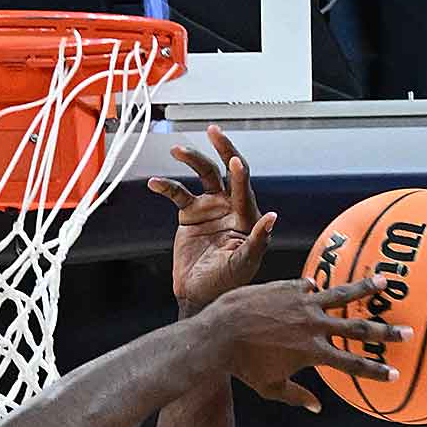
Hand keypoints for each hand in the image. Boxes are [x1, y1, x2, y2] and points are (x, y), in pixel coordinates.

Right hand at [150, 124, 274, 314]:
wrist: (199, 295)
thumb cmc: (227, 284)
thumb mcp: (244, 265)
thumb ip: (258, 241)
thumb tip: (272, 218)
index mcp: (246, 218)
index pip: (243, 189)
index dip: (239, 175)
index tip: (234, 162)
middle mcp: (230, 207)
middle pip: (226, 170)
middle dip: (222, 149)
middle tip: (214, 131)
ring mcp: (210, 207)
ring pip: (203, 174)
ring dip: (192, 159)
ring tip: (177, 150)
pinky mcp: (190, 214)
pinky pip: (178, 193)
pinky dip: (167, 186)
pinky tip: (155, 183)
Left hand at [200, 279, 402, 412]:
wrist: (220, 332)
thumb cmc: (244, 366)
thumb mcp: (271, 388)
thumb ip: (297, 396)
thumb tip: (318, 408)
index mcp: (313, 354)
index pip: (352, 365)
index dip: (375, 372)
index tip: (394, 374)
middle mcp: (314, 326)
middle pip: (358, 330)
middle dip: (385, 332)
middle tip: (408, 331)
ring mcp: (303, 303)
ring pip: (341, 294)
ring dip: (365, 287)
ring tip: (385, 280)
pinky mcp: (289, 287)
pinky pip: (309, 286)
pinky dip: (315, 289)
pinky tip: (319, 286)